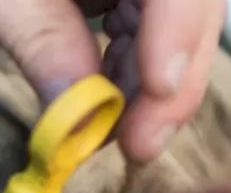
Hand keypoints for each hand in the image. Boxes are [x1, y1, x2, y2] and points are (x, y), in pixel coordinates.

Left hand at [0, 0, 225, 163]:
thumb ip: (42, 40)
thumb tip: (83, 110)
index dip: (178, 32)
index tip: (158, 86)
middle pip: (188, 10)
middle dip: (170, 80)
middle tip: (138, 141)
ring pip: (172, 30)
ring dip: (147, 90)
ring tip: (109, 134)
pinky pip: (143, 34)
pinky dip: (126, 77)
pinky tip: (101, 106)